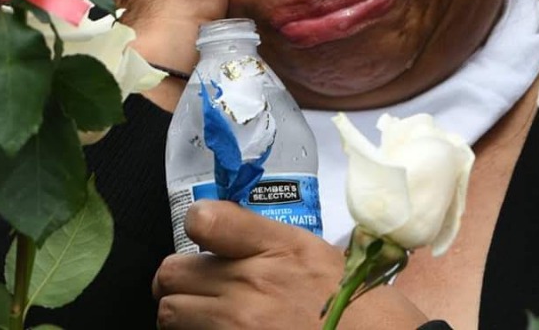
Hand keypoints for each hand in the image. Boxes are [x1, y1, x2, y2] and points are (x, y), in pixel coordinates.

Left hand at [153, 201, 346, 329]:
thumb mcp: (327, 259)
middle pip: (172, 271)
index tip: (205, 239)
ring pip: (171, 313)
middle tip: (194, 287)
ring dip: (180, 314)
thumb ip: (278, 246)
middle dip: (177, 279)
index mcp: (280, 247)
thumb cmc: (368, 311)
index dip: (197, 226)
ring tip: (199, 318)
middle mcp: (253, 283)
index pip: (205, 219)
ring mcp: (240, 324)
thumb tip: (242, 241)